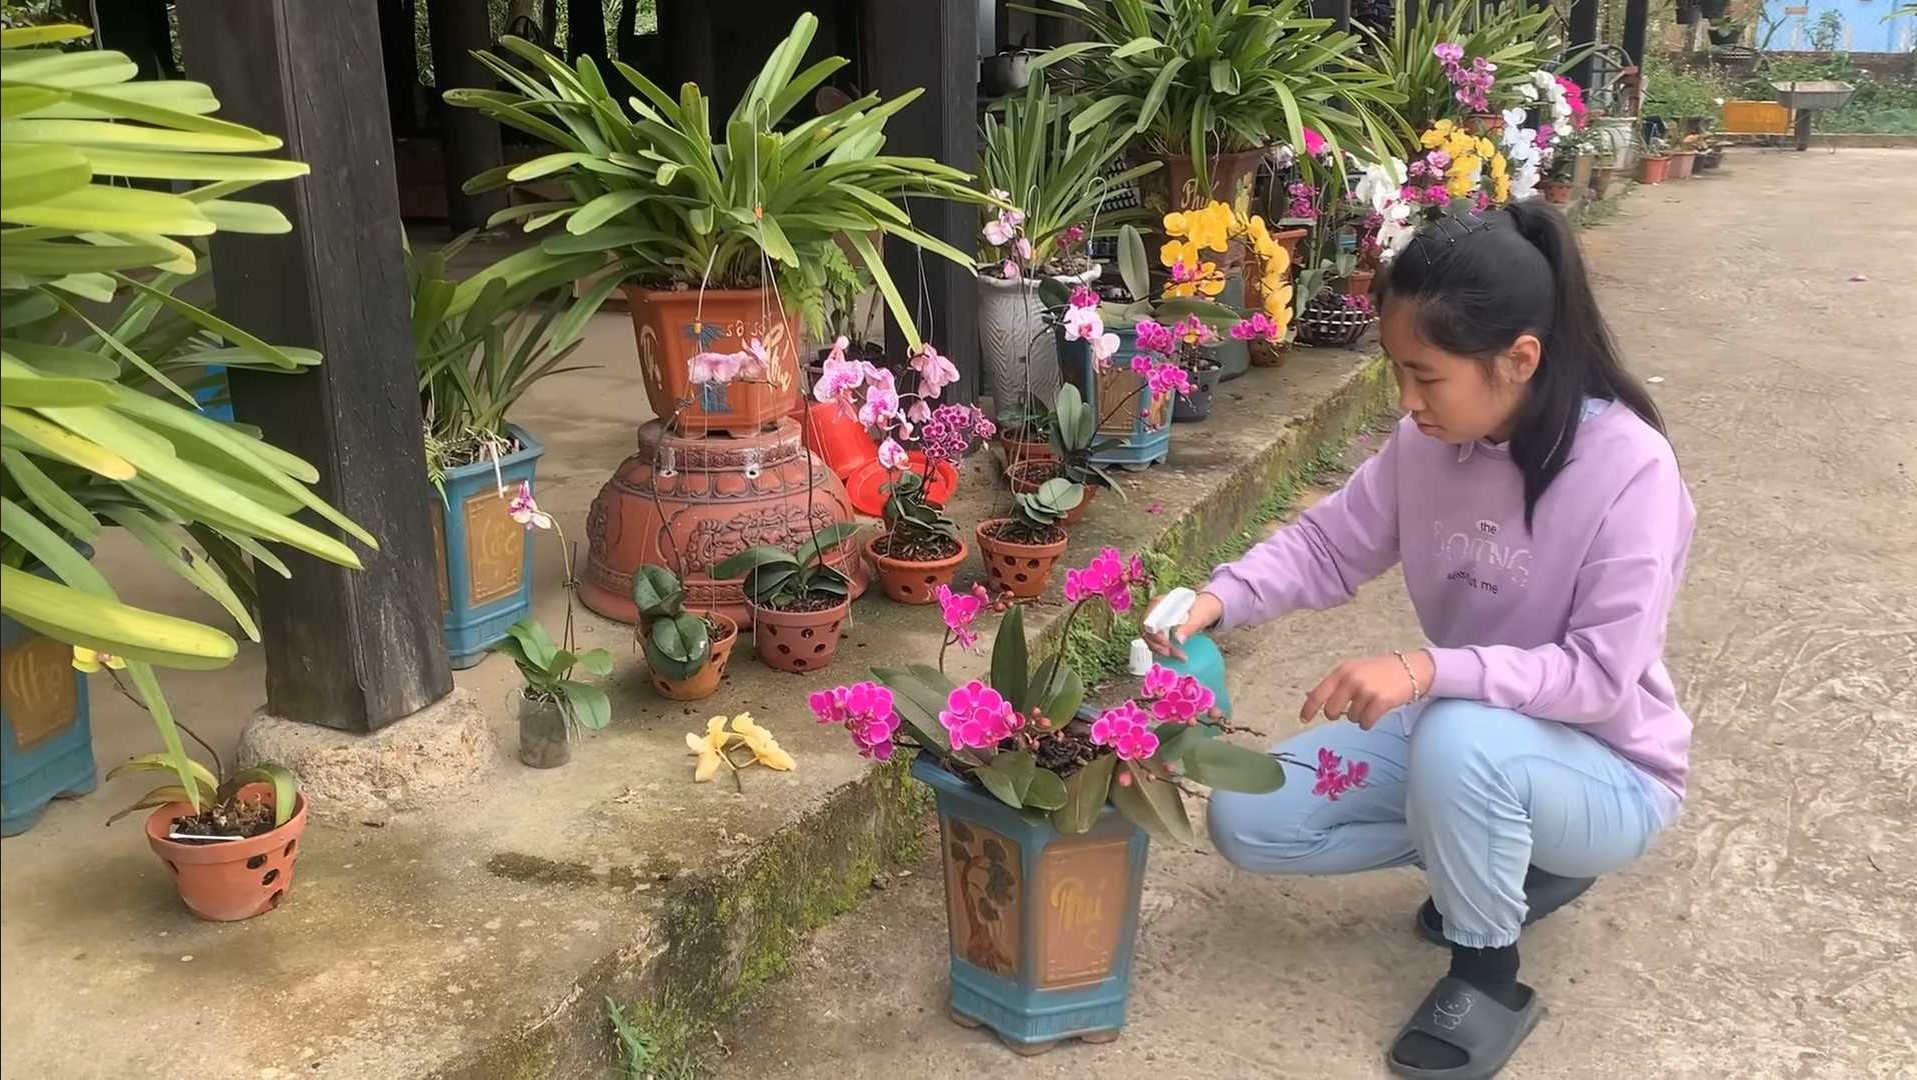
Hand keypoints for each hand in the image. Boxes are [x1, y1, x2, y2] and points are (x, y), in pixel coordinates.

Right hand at [1140, 591, 1223, 660]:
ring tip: (1178, 656)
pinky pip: (1155, 642)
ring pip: (1149, 639)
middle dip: (1157, 645)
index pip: (1148, 619)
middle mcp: (1154, 612)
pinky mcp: (1159, 631)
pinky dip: (1162, 650)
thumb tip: (1179, 640)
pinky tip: (1174, 655)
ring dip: (1160, 650)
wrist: (1205, 610)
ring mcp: (1155, 622)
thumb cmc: (1202, 610)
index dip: (1153, 633)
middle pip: (1146, 630)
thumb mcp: (1198, 618)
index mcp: (1160, 603)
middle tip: (1171, 653)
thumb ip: (1189, 627)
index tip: (1165, 643)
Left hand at [1300, 650, 1433, 729]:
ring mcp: (1365, 690)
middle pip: (1331, 711)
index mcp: (1342, 671)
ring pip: (1351, 718)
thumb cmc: (1381, 671)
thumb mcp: (1355, 670)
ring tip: (1371, 703)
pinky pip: (1365, 723)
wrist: (1411, 669)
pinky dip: (1368, 722)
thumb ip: (1336, 684)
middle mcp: (1351, 680)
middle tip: (1349, 710)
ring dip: (1359, 716)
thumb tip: (1309, 697)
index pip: (1318, 693)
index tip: (1303, 719)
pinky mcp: (1380, 701)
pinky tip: (1376, 712)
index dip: (1309, 708)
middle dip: (1338, 715)